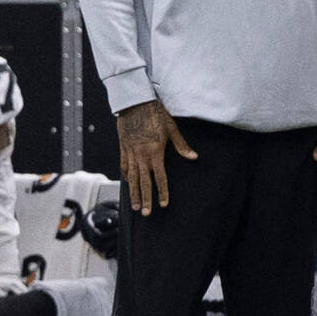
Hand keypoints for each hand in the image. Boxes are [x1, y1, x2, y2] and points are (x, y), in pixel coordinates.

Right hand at [117, 98, 196, 215]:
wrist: (134, 102)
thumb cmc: (155, 113)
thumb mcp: (171, 128)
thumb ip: (181, 145)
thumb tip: (193, 157)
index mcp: (155, 152)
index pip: (160, 177)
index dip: (162, 192)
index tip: (163, 205)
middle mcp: (141, 155)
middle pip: (144, 181)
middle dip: (145, 199)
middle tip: (145, 213)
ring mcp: (131, 152)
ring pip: (131, 177)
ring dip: (134, 192)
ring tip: (134, 206)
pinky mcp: (123, 147)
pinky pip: (123, 165)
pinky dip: (125, 175)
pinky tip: (126, 183)